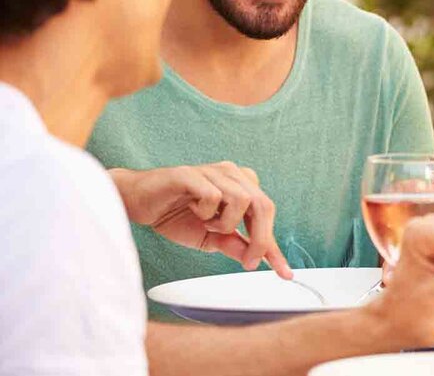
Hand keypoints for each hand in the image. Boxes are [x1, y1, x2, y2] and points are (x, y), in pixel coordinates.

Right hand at [110, 162, 291, 278]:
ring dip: (227, 223)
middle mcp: (232, 174)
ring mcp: (213, 171)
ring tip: (208, 224)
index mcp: (242, 186)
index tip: (285, 273)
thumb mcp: (210, 238)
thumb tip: (255, 259)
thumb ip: (234, 245)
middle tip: (248, 261)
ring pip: (242, 200)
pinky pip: (213, 196)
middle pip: (264, 205)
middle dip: (260, 239)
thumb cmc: (174, 215)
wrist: (137, 204)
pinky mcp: (192, 174)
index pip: (266, 215)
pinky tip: (194, 210)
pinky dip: (206, 212)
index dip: (274, 246)